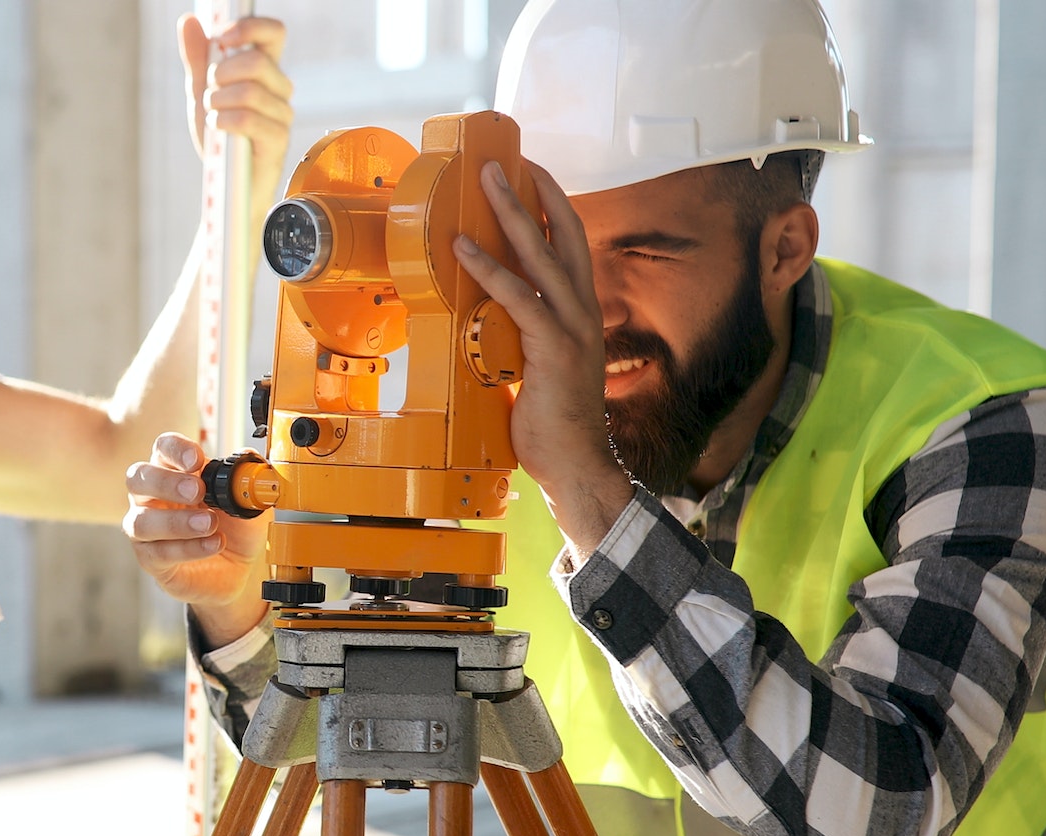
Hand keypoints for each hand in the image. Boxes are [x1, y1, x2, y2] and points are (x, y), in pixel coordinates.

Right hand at [124, 432, 270, 643]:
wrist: (240, 567)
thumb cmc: (235, 527)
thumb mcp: (249, 498)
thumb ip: (248, 477)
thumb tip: (249, 456)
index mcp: (174, 471)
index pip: (163, 448)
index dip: (175, 450)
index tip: (197, 460)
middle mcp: (152, 496)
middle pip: (138, 478)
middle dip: (167, 482)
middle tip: (198, 491)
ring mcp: (146, 528)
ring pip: (141, 521)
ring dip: (177, 522)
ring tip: (210, 524)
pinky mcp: (152, 559)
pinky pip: (159, 553)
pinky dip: (188, 548)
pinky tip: (213, 545)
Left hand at [177, 15, 293, 210]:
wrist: (224, 185)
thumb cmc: (220, 138)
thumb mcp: (202, 92)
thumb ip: (197, 57)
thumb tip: (190, 21)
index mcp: (266, 70)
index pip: (273, 33)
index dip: (250, 27)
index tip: (222, 37)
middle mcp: (280, 88)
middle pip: (257, 61)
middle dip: (221, 74)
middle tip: (209, 93)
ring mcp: (282, 114)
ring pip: (249, 91)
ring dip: (218, 102)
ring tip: (212, 116)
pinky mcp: (278, 140)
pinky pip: (247, 119)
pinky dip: (223, 122)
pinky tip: (218, 130)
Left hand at [452, 160, 632, 556]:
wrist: (577, 466)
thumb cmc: (554, 426)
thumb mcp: (537, 369)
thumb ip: (522, 339)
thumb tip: (490, 324)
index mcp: (580, 314)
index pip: (569, 246)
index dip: (552, 208)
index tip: (530, 176)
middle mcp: (582, 311)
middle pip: (562, 234)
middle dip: (534, 191)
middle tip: (504, 160)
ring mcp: (571, 327)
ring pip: (541, 254)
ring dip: (511, 212)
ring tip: (486, 179)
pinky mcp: (553, 347)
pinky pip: (517, 296)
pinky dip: (489, 267)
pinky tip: (463, 246)